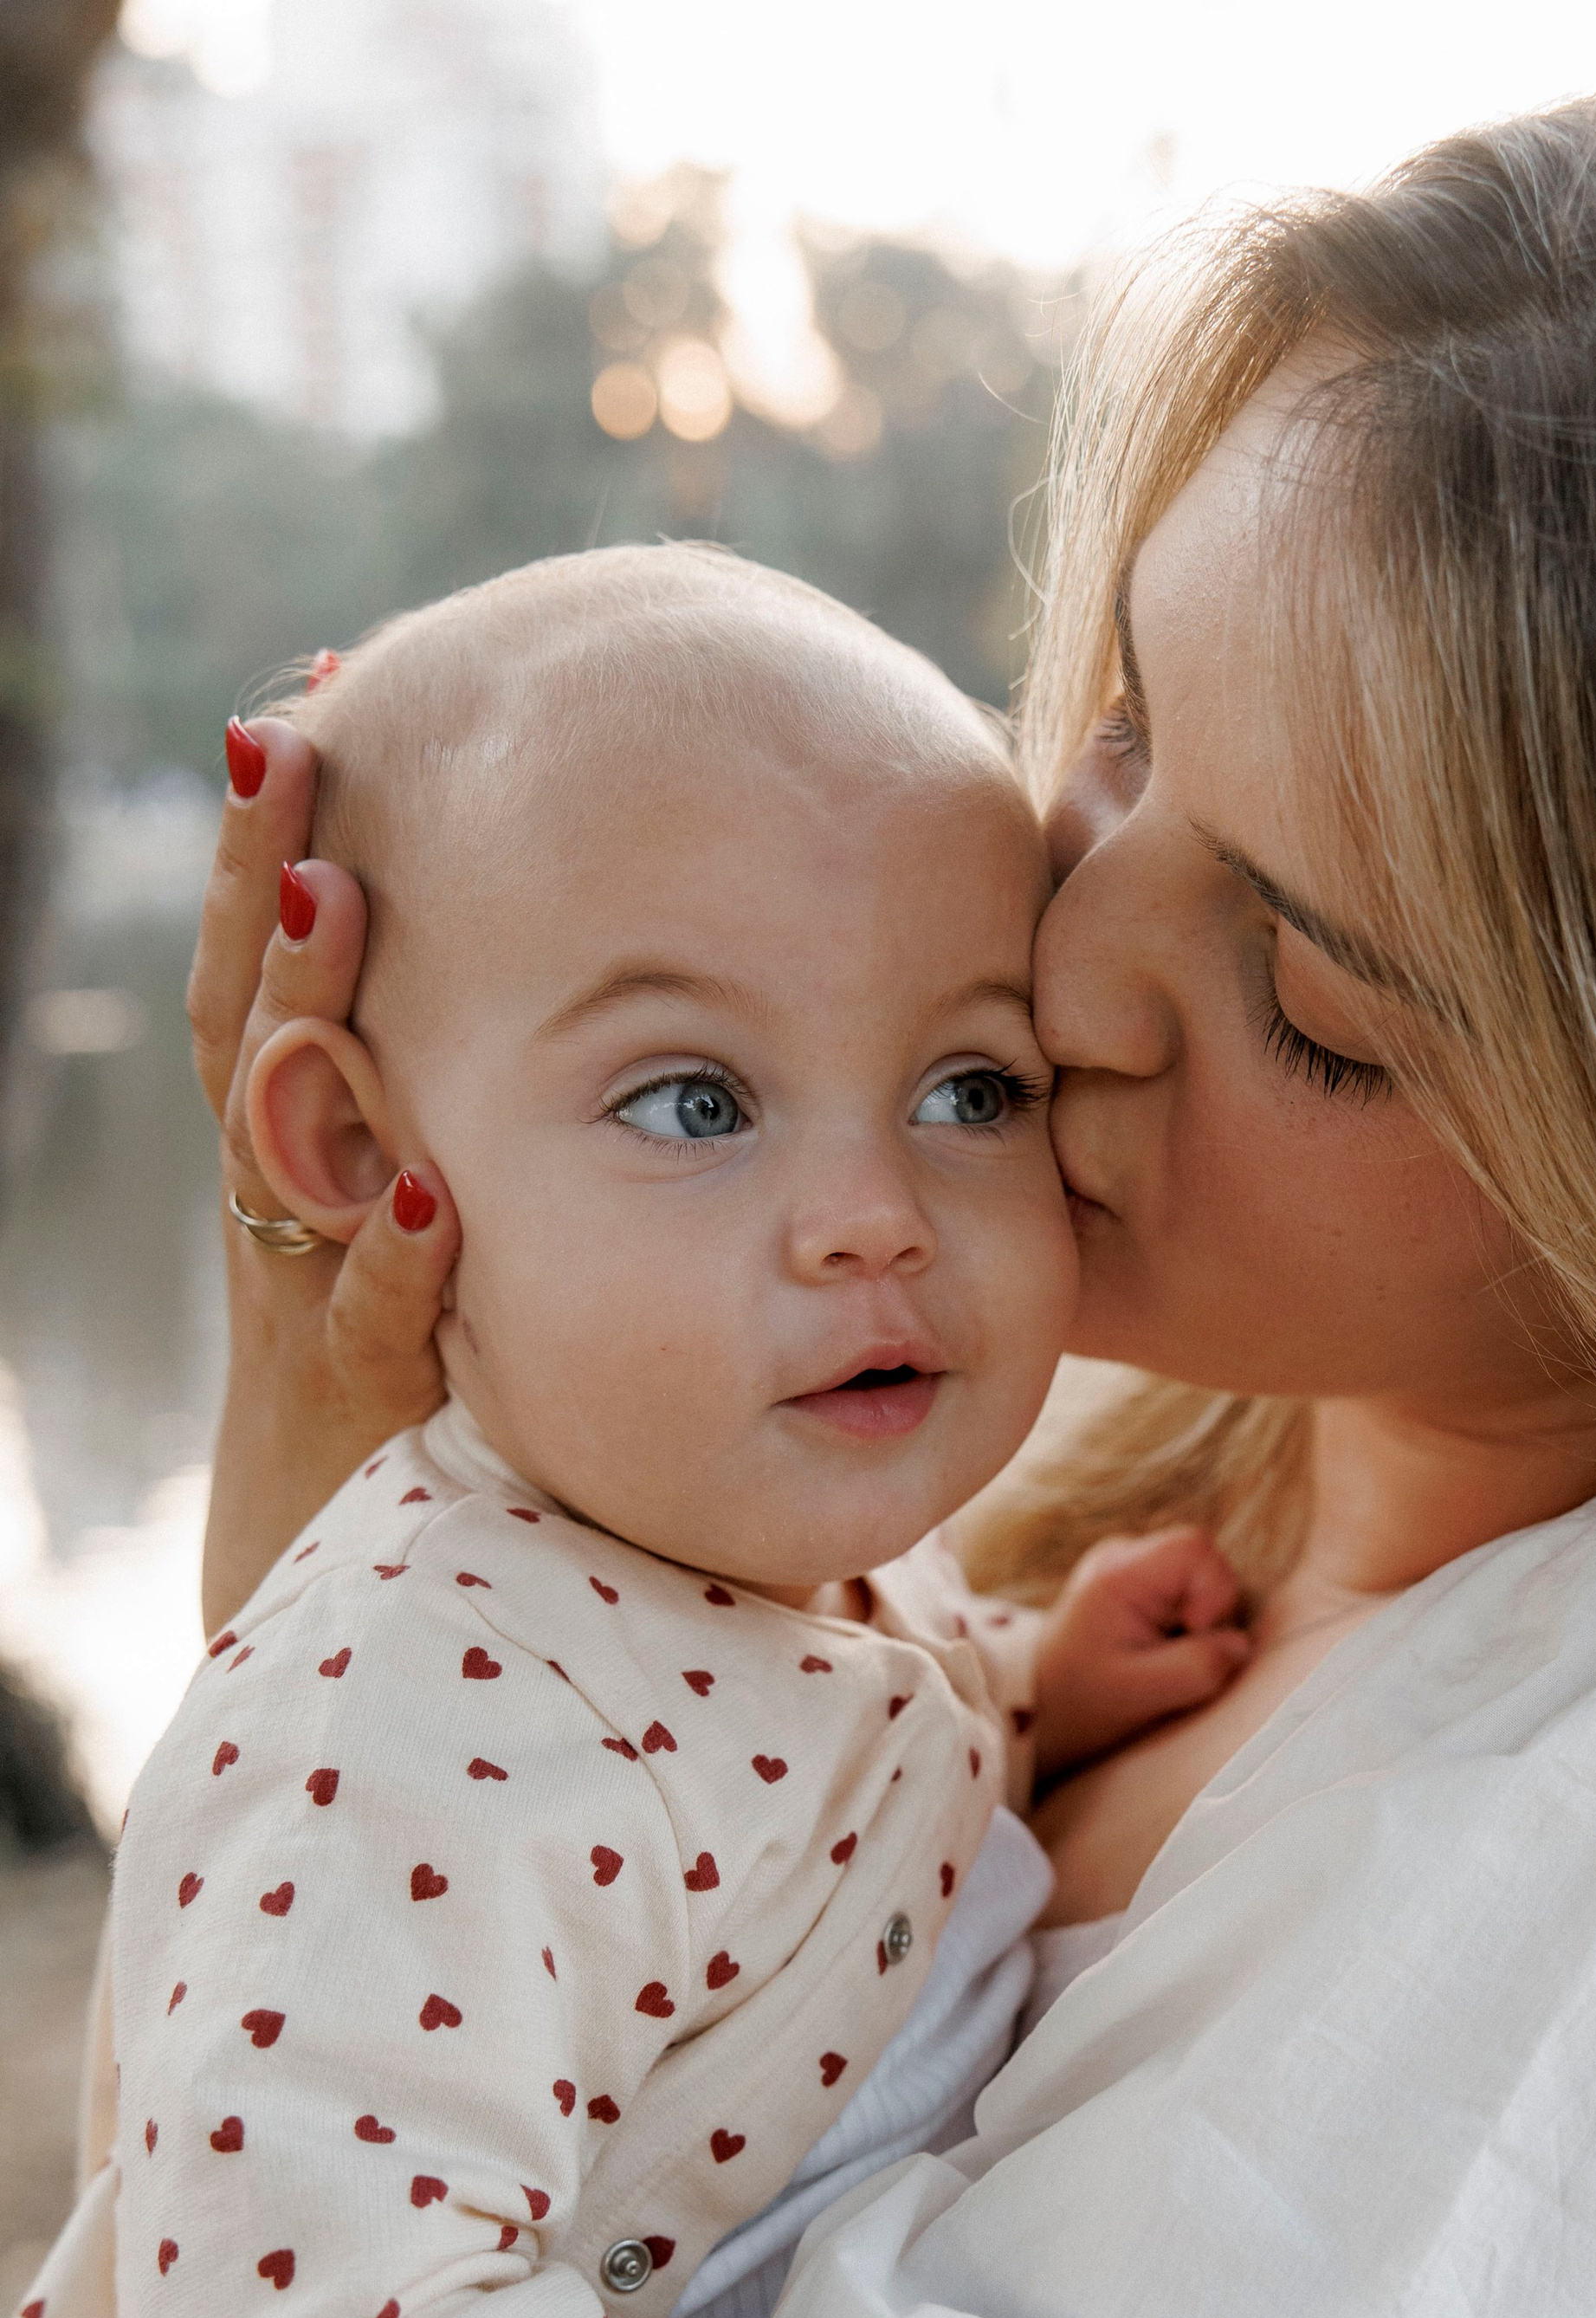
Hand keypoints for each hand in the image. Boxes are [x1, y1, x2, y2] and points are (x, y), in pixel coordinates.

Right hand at [194, 716, 459, 1628]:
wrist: (346, 1564)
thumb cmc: (420, 1371)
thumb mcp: (439, 1213)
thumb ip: (467, 1104)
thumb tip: (561, 975)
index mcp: (306, 1140)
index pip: (285, 967)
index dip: (287, 840)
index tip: (317, 695)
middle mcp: (285, 1192)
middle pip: (255, 1011)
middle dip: (261, 877)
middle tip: (282, 739)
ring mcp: (301, 1286)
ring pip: (279, 1138)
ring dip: (298, 1018)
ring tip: (322, 898)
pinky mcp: (348, 1396)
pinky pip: (359, 1318)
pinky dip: (386, 1260)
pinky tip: (422, 1197)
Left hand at [1030, 1528, 1249, 1779]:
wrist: (1038, 1708)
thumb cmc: (1081, 1702)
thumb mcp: (1142, 1694)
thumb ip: (1198, 1668)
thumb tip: (1240, 1646)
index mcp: (1119, 1573)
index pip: (1196, 1547)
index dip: (1214, 1591)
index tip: (1190, 1634)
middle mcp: (1123, 1557)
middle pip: (1203, 1561)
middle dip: (1208, 1612)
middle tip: (1173, 1654)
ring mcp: (1130, 1568)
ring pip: (1199, 1580)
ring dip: (1197, 1623)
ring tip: (1160, 1657)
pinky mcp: (1138, 1586)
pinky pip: (1185, 1593)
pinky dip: (1185, 1626)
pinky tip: (1157, 1651)